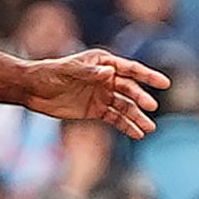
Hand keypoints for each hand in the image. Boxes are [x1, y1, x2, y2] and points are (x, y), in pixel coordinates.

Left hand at [24, 48, 166, 136]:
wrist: (34, 89)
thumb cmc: (51, 73)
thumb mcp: (70, 71)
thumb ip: (91, 72)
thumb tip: (111, 72)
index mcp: (104, 63)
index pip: (130, 70)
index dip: (148, 77)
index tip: (164, 84)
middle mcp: (107, 79)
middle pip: (130, 90)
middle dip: (141, 100)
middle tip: (151, 109)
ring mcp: (103, 95)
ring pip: (125, 107)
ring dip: (137, 117)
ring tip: (148, 129)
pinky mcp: (96, 110)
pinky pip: (115, 119)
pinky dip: (126, 126)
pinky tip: (136, 134)